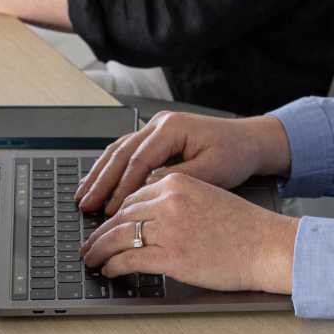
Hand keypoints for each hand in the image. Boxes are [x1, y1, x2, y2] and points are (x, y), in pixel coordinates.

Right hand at [75, 111, 290, 214]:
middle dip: (101, 180)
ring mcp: (156, 127)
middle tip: (85, 204)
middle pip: (121, 152)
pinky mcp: (157, 136)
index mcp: (172, 127)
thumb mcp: (211, 171)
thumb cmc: (235, 155)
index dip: (122, 186)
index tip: (110, 210)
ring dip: (100, 173)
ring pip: (119, 149)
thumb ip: (177, 179)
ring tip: (83, 194)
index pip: (139, 159)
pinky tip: (99, 181)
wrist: (250, 141)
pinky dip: (111, 167)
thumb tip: (146, 190)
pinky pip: (127, 150)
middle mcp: (160, 123)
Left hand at [80, 170, 299, 293]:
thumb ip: (178, 201)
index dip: (114, 213)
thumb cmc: (244, 227)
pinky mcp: (171, 256)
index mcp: (178, 182)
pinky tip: (109, 270)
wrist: (267, 245)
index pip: (134, 196)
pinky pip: (130, 259)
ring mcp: (168, 228)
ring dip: (100, 249)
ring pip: (119, 235)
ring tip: (91, 259)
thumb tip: (151, 216)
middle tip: (89, 244)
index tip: (105, 224)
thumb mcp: (207, 197)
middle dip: (101, 232)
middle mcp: (169, 201)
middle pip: (121, 214)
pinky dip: (113, 265)